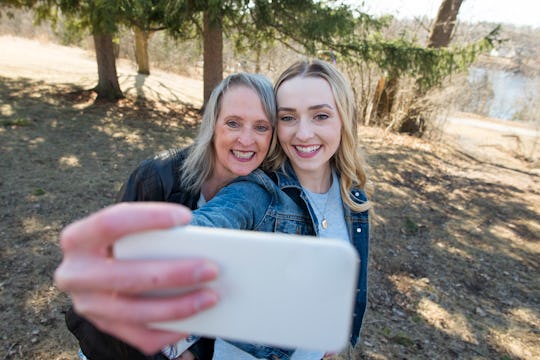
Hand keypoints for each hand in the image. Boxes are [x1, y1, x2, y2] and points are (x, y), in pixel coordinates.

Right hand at [54, 202, 219, 353]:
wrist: (102, 265)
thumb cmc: (127, 242)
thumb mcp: (131, 231)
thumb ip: (154, 234)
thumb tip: (201, 246)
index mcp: (78, 239)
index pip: (110, 223)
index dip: (149, 219)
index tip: (186, 217)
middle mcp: (74, 274)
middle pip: (127, 275)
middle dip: (174, 274)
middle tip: (212, 269)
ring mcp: (87, 305)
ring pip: (135, 312)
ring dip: (179, 306)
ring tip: (211, 297)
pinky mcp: (103, 328)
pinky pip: (141, 337)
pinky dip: (171, 330)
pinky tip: (196, 320)